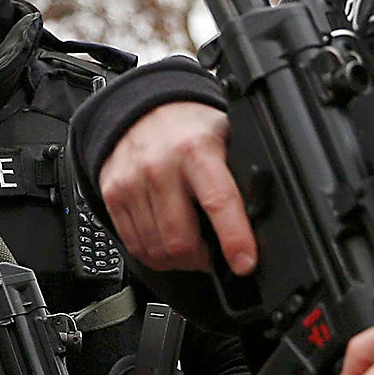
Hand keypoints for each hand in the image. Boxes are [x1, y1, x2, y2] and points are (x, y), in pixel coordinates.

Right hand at [96, 102, 255, 275]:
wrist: (142, 110)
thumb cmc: (190, 129)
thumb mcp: (225, 139)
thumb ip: (239, 175)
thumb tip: (260, 217)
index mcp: (197, 150)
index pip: (218, 201)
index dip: (233, 238)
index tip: (243, 263)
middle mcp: (160, 167)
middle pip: (180, 239)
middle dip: (201, 259)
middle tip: (212, 255)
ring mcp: (132, 182)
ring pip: (156, 249)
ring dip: (177, 260)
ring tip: (189, 247)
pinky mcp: (113, 195)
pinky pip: (133, 244)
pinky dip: (153, 254)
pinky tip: (165, 242)